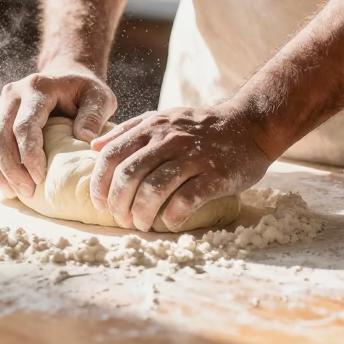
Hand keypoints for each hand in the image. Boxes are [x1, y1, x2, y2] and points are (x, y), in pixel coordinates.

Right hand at [0, 60, 116, 197]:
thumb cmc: (84, 91)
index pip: (24, 126)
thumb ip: (95, 115)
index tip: (40, 179)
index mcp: (37, 88)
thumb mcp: (100, 97)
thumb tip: (85, 140)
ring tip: (13, 193)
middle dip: (10, 170)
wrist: (66, 76)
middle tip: (27, 192)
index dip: (29, 156)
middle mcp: (11, 93)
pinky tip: (0, 184)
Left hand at [89, 104, 271, 230]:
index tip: (100, 203)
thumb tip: (93, 147)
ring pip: (154, 189)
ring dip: (142, 213)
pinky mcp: (214, 175)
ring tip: (142, 224)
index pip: (112, 154)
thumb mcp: (162, 119)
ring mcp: (192, 157)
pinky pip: (186, 200)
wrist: (249, 125)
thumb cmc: (201, 127)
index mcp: (152, 127)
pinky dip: (173, 216)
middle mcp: (168, 140)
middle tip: (121, 219)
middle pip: (128, 175)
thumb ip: (128, 131)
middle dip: (119, 203)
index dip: (100, 183)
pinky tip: (171, 222)